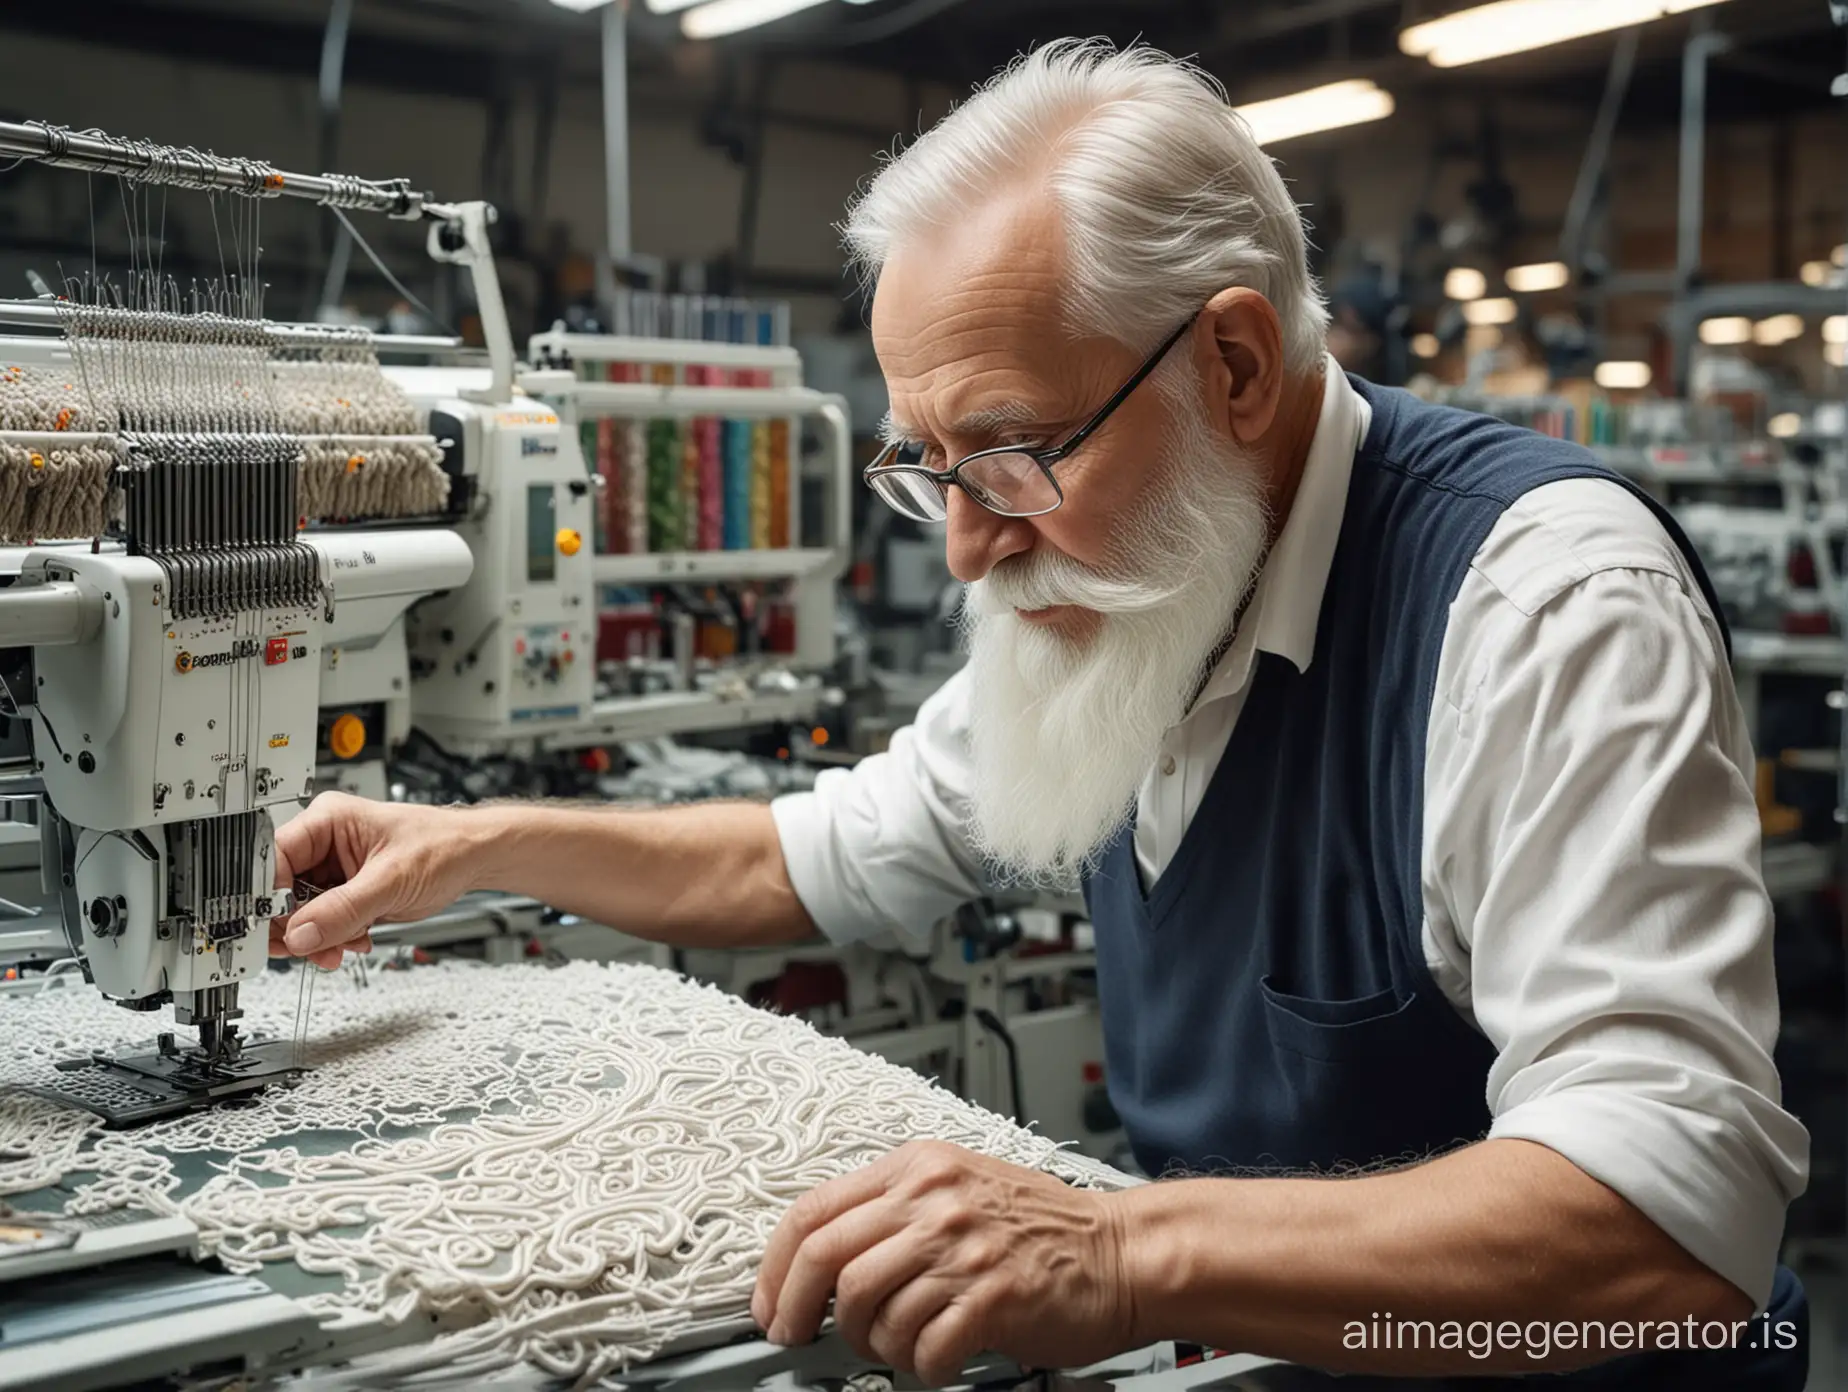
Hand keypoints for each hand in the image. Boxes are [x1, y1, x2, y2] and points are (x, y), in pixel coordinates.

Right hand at [270, 792, 482, 968]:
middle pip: (281, 892)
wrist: (473, 859)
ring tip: (348, 943)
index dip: (269, 895)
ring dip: (320, 936)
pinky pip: (322, 923)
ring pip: (300, 914)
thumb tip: (302, 933)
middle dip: (299, 925)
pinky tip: (358, 939)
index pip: (274, 858)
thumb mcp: (392, 879)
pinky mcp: (345, 894)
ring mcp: (333, 871)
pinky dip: (335, 938)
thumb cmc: (444, 846)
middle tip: (313, 947)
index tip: (277, 927)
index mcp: (328, 820)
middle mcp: (324, 843)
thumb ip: (344, 909)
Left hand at [752, 1140, 1133, 1385]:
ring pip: (869, 1310)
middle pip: (828, 1260)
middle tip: (797, 1336)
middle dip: (797, 1309)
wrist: (1122, 1252)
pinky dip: (921, 1367)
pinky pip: (923, 1348)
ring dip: (874, 1344)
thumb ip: (893, 1210)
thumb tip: (819, 1262)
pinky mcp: (992, 1296)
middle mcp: (935, 1200)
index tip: (769, 1303)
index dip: (775, 1267)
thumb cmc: (1040, 1227)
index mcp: (918, 1167)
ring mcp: (964, 1247)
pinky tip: (940, 1358)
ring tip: (900, 1343)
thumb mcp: (958, 1187)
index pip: (815, 1212)